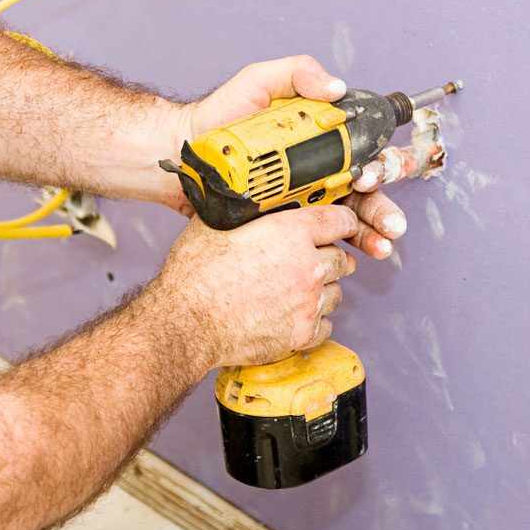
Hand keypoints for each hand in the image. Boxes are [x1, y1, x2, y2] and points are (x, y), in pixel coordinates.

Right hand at [154, 203, 360, 368]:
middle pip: (340, 258)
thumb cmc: (196, 272)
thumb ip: (241, 210)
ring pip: (335, 292)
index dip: (342, 220)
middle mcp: (307, 266)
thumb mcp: (215, 223)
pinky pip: (325, 324)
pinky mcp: (301, 334)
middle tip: (314, 259)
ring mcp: (307, 302)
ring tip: (300, 289)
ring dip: (323, 289)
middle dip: (330, 256)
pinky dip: (315, 319)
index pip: (338, 220)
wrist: (187, 321)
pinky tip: (296, 315)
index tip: (341, 224)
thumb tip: (237, 196)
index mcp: (291, 232)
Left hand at [165, 55, 406, 259]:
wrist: (182, 152)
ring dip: (374, 232)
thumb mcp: (260, 80)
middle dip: (383, 206)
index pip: (364, 150)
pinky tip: (356, 255)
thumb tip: (338, 88)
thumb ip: (298, 73)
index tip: (370, 175)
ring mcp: (304, 198)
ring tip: (381, 245)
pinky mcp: (285, 223)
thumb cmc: (222, 114)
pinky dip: (344, 247)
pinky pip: (320, 238)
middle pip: (366, 189)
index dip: (378, 164)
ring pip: (351, 217)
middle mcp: (319, 168)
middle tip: (387, 221)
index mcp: (321, 138)